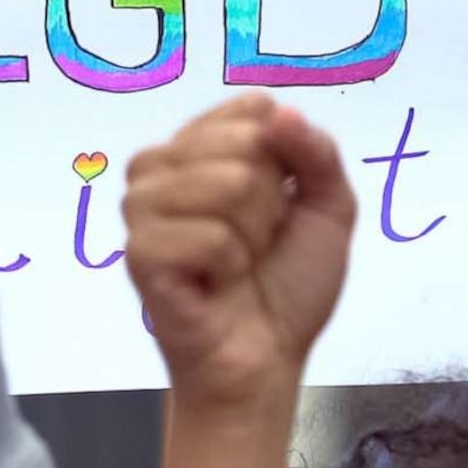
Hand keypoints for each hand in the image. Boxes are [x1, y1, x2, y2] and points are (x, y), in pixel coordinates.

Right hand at [126, 95, 355, 411]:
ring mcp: (142, 206)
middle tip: (257, 242)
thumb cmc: (289, 283)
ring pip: (230, 184)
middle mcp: (162, 164)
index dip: (284, 157)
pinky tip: (214, 284)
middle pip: (245, 142)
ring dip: (254, 236)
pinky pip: (209, 235)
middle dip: (273, 202)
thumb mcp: (328, 208)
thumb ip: (316, 153)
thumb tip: (279, 111)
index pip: (253, 106)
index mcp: (201, 145)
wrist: (266, 360)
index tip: (280, 201)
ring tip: (237, 264)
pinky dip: (230, 266)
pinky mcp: (138, 250)